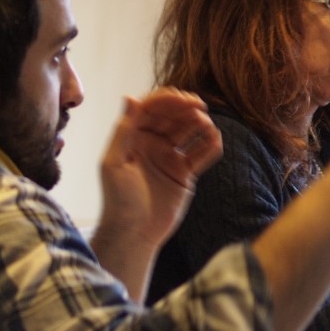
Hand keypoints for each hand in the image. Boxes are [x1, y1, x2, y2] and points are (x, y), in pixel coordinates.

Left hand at [96, 89, 221, 247]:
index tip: (185, 100)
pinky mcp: (184, 173)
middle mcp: (151, 144)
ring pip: (189, 132)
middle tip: (201, 109)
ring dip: (201, 125)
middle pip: (173, 117)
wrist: (134, 233)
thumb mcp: (114, 163)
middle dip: (187, 109)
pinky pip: (202, 154)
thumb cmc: (118, 200)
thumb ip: (123, 131)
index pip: (151, 109)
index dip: (168, 100)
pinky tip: (215, 141)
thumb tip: (131, 97)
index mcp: (132, 138)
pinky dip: (211, 146)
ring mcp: (169, 158)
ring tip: (208, 127)